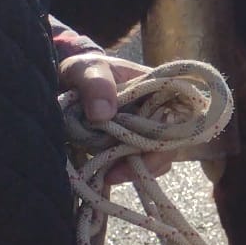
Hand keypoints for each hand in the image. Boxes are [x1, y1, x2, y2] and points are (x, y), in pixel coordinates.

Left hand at [58, 53, 172, 180]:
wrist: (63, 81)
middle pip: (171, 142)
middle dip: (149, 161)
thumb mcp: (85, 69)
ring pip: (157, 157)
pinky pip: (138, 164)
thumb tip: (104, 115)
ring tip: (108, 175)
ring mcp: (145, 130)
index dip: (174, 135)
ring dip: (136, 169)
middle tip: (117, 173)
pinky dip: (125, 172)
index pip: (182, 115)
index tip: (147, 149)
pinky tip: (105, 175)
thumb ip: (95, 85)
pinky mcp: (129, 145)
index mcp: (159, 90)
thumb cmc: (82, 69)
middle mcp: (158, 112)